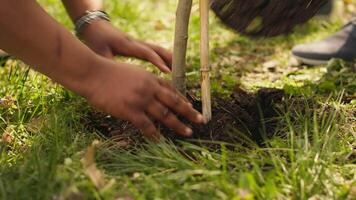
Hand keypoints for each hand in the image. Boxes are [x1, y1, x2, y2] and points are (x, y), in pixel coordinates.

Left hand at [80, 20, 171, 72]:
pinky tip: (167, 67)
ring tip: (177, 70)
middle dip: (169, 59)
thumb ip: (108, 65)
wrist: (95, 26)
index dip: (158, 62)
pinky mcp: (136, 46)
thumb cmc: (97, 39)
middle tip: (179, 70)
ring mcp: (137, 44)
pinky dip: (161, 58)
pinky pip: (152, 51)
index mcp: (127, 45)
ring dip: (167, 58)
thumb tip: (115, 80)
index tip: (168, 71)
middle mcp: (135, 43)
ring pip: (156, 49)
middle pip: (156, 49)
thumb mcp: (100, 52)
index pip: (147, 53)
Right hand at [84, 57, 203, 139]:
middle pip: (174, 102)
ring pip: (165, 115)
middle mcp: (150, 88)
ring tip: (188, 132)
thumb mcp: (133, 72)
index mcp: (150, 78)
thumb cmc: (109, 72)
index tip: (191, 107)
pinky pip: (146, 125)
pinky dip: (155, 134)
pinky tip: (161, 140)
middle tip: (200, 120)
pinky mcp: (130, 110)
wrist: (93, 73)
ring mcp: (141, 99)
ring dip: (178, 125)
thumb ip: (145, 81)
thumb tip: (153, 90)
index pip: (171, 90)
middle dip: (189, 112)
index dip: (183, 100)